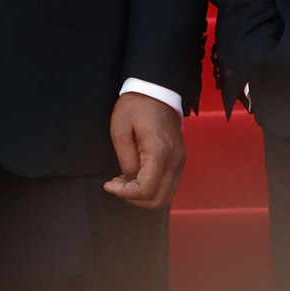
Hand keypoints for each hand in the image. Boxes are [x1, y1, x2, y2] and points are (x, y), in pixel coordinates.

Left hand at [104, 92, 185, 208]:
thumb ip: (126, 160)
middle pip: (159, 200)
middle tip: (116, 185)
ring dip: (144, 195)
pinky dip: (152, 188)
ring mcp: (180, 162)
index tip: (109, 184)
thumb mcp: (120, 130)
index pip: (146, 190)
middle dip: (134, 198)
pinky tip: (136, 176)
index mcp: (160, 153)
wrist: (157, 91)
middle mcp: (175, 161)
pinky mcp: (179, 160)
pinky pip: (168, 185)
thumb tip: (128, 181)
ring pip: (165, 195)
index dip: (125, 193)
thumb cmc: (135, 107)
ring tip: (125, 181)